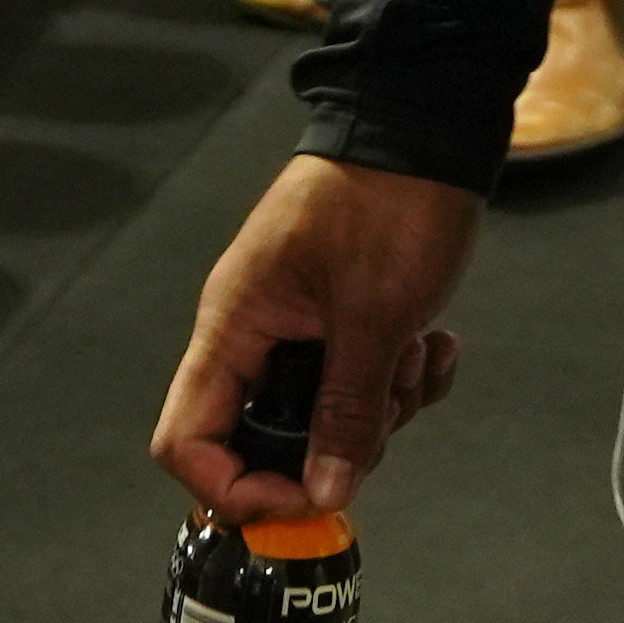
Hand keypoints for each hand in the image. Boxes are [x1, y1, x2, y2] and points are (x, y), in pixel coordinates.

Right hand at [153, 156, 477, 519]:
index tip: (305, 495)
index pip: (188, 440)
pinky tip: (436, 342)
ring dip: (381, 407)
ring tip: (419, 353)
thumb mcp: (374, 315)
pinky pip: (361, 384)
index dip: (237, 486)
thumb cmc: (387, 201)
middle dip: (333, 444)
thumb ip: (346, 410)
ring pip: (323, 416)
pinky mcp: (342, 321)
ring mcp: (298, 328)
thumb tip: (325, 493)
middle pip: (264, 438)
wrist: (426, 128)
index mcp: (233, 325)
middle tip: (385, 411)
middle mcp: (255, 333)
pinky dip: (402, 377)